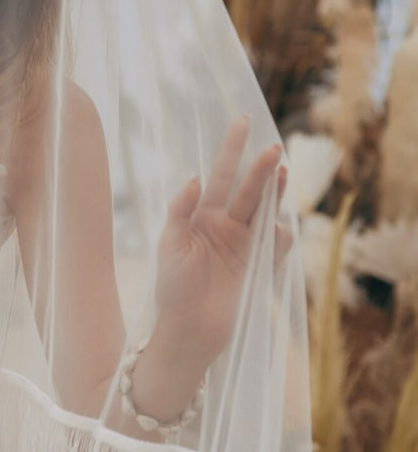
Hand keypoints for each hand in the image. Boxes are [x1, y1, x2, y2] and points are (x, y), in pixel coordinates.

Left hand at [153, 116, 287, 362]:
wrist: (187, 330)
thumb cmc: (172, 288)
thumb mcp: (168, 245)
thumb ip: (180, 210)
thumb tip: (195, 178)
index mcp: (202, 216)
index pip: (219, 176)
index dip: (231, 150)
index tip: (243, 122)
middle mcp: (227, 226)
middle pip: (247, 190)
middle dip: (260, 169)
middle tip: (273, 148)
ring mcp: (245, 247)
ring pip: (265, 212)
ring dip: (275, 193)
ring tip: (282, 171)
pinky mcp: (258, 269)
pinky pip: (275, 248)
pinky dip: (279, 237)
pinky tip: (278, 228)